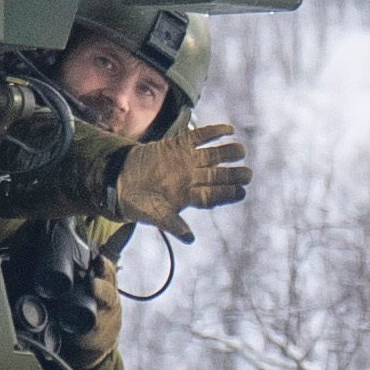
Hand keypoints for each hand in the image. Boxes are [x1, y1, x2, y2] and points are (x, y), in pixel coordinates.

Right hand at [102, 120, 251, 239]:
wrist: (120, 181)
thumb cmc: (139, 203)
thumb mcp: (155, 216)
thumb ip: (173, 225)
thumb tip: (189, 240)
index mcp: (189, 196)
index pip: (213, 196)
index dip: (228, 194)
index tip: (241, 192)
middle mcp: (192, 178)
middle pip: (218, 176)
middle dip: (234, 175)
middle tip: (248, 174)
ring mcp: (187, 161)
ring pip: (213, 156)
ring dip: (227, 153)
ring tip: (241, 150)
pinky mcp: (178, 145)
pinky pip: (199, 137)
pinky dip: (213, 133)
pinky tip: (228, 130)